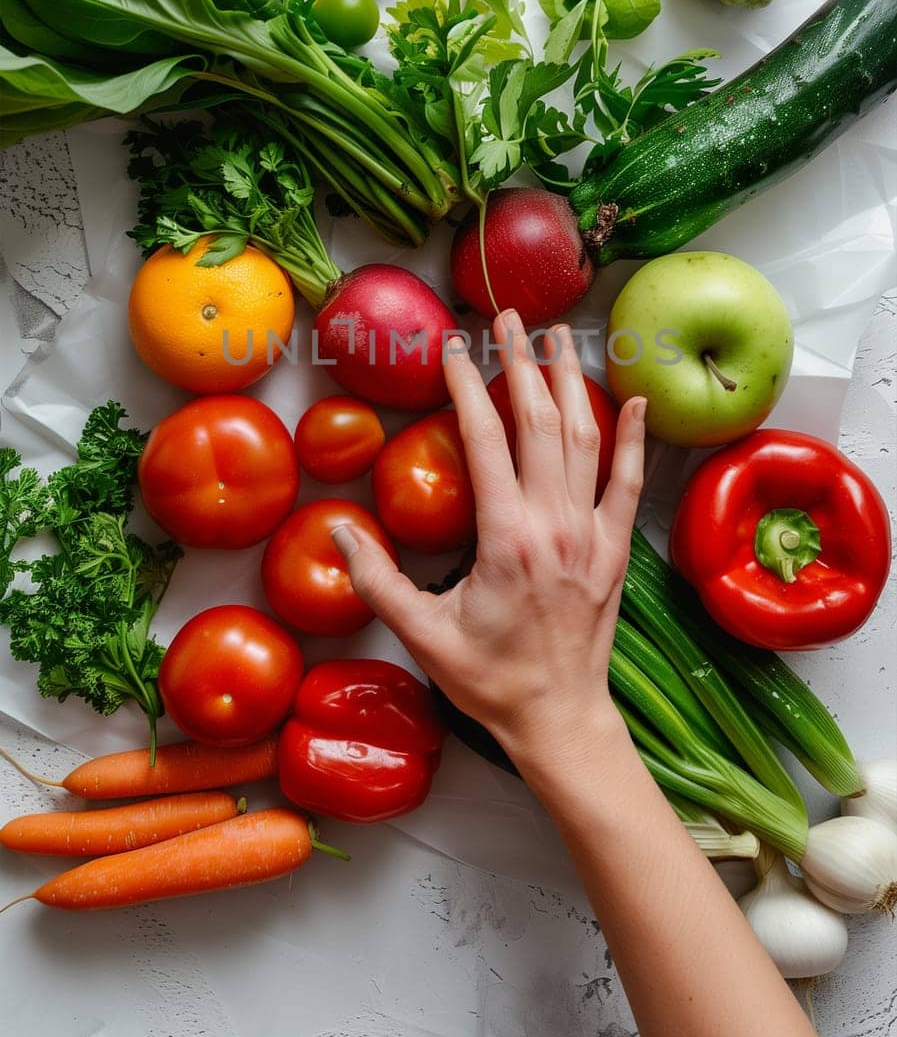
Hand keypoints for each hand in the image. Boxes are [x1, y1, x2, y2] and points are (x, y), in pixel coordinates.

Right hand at [331, 310, 645, 772]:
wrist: (559, 720)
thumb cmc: (489, 681)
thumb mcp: (422, 634)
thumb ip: (378, 580)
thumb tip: (341, 531)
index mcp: (507, 537)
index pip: (485, 438)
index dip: (468, 383)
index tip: (455, 345)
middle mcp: (555, 524)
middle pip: (540, 421)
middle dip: (523, 361)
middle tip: (508, 315)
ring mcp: (593, 534)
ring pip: (586, 438)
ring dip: (571, 382)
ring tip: (559, 336)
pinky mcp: (616, 549)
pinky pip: (629, 481)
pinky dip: (633, 438)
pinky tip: (635, 401)